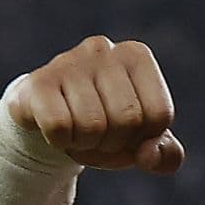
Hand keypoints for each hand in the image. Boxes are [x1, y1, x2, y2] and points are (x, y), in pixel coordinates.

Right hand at [7, 36, 185, 172]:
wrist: (48, 121)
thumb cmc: (104, 125)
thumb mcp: (143, 141)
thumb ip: (166, 155)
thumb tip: (147, 156)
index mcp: (136, 56)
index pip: (160, 114)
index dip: (144, 138)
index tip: (126, 131)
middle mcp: (103, 49)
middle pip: (127, 120)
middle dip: (114, 143)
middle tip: (98, 135)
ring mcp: (68, 61)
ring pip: (92, 126)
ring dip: (86, 145)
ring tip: (76, 131)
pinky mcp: (38, 82)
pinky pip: (59, 127)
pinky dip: (60, 141)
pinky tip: (56, 129)